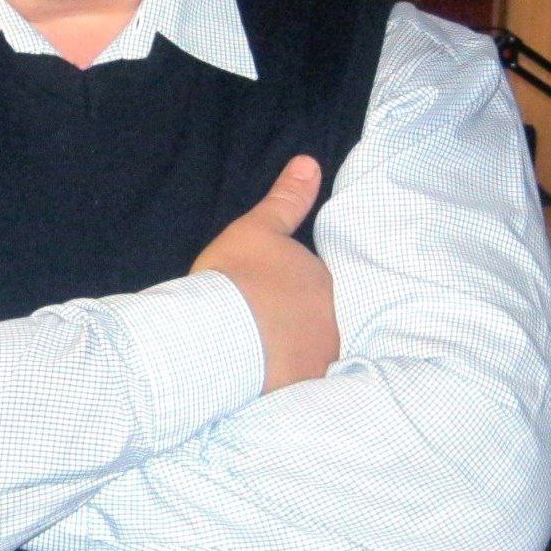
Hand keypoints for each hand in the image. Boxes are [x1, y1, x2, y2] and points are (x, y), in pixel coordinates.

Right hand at [191, 156, 337, 392]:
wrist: (219, 333)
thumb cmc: (237, 275)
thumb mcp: (257, 228)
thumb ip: (286, 199)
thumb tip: (310, 163)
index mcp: (321, 279)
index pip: (311, 283)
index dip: (285, 287)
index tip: (261, 293)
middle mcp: (331, 318)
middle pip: (313, 318)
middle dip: (291, 320)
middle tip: (255, 322)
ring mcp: (320, 356)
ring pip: (307, 351)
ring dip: (288, 350)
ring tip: (254, 353)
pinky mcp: (303, 388)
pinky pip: (295, 382)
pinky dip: (281, 379)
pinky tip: (259, 379)